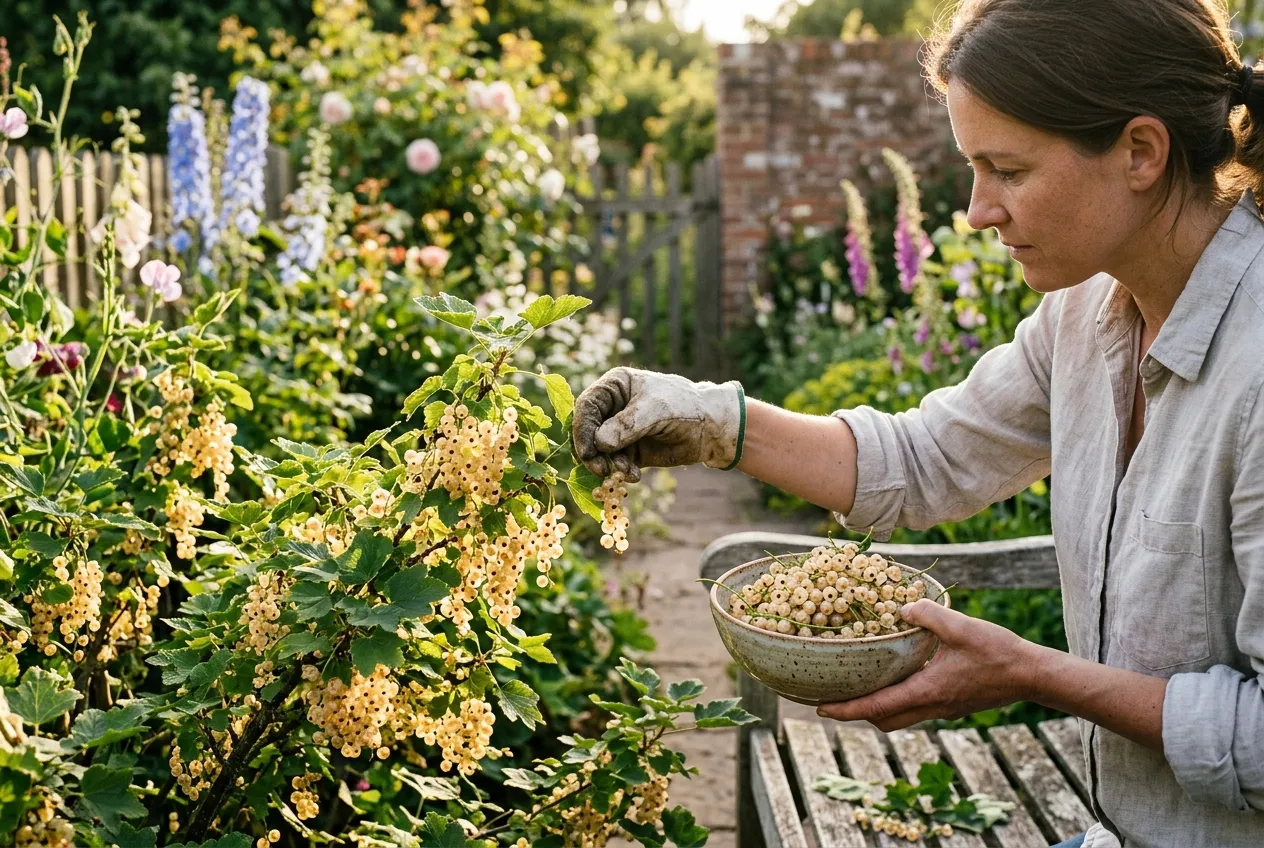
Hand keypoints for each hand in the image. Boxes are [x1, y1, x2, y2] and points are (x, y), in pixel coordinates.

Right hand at [571, 366, 744, 480]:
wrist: (709, 427)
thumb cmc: (683, 406)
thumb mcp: (656, 410)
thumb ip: (627, 425)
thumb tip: (599, 442)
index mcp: (614, 386)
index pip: (587, 406)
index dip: (582, 429)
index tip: (587, 452)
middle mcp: (612, 408)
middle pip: (587, 432)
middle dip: (593, 454)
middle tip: (602, 470)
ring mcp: (618, 431)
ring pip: (599, 452)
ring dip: (608, 466)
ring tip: (626, 473)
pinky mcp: (628, 451)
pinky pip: (614, 465)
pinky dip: (620, 473)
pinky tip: (634, 475)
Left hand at [816, 599, 1037, 730]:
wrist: (1032, 675)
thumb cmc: (998, 652)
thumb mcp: (960, 626)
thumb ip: (927, 615)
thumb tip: (901, 608)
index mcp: (928, 692)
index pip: (877, 708)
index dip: (846, 710)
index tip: (820, 709)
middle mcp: (932, 706)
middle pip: (884, 720)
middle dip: (856, 714)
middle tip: (834, 698)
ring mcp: (943, 709)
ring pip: (901, 717)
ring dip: (877, 708)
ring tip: (858, 687)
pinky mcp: (953, 705)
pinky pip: (916, 708)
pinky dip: (897, 699)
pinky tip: (896, 676)